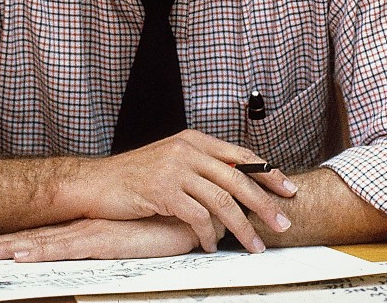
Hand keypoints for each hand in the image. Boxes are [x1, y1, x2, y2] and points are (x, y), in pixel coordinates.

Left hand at [0, 216, 202, 261]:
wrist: (184, 212)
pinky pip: (64, 249)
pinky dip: (39, 252)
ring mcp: (88, 233)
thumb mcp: (127, 238)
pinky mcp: (102, 240)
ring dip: (6, 248)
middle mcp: (80, 228)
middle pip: (31, 238)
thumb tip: (94, 246)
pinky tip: (19, 257)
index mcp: (83, 228)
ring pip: (39, 243)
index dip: (9, 239)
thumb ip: (111, 241)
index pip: (40, 235)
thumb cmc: (158, 225)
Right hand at [78, 130, 295, 253]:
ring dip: (242, 227)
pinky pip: (196, 216)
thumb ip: (200, 166)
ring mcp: (175, 168)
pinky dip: (208, 235)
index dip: (267, 172)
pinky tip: (210, 246)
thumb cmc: (135, 176)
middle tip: (283, 222)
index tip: (288, 189)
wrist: (97, 183)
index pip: (241, 154)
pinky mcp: (163, 190)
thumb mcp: (171, 161)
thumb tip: (235, 184)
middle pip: (238, 177)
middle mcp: (187, 149)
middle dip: (264, 203)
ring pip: (222, 200)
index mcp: (193, 139)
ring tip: (255, 246)